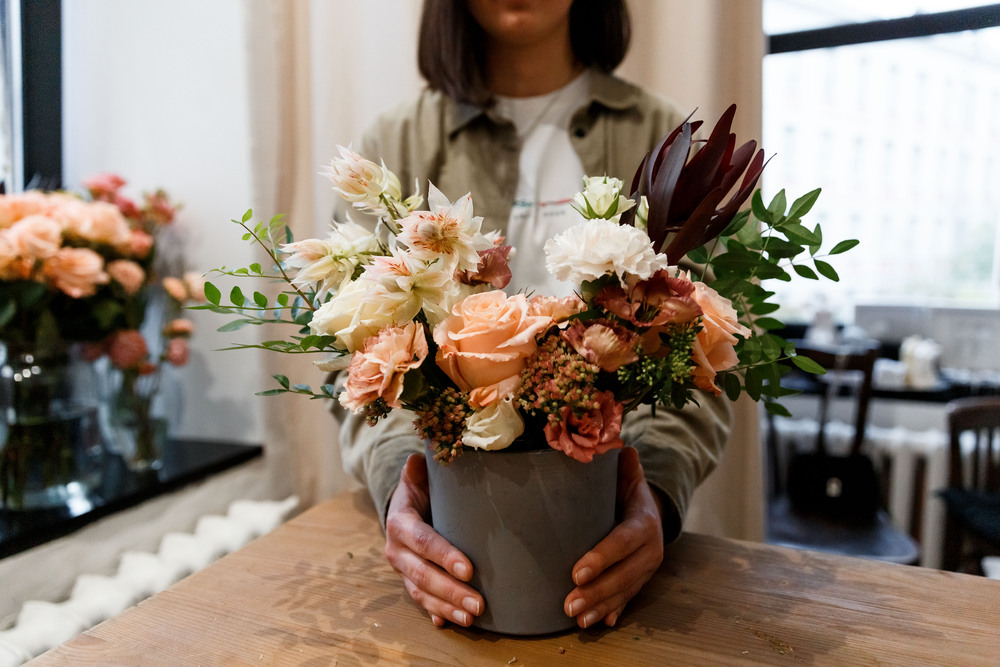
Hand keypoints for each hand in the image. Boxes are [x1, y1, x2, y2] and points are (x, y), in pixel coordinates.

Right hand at [384, 453, 484, 626]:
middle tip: (478, 603)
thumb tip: (416, 460)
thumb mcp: (416, 479)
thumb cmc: (419, 492)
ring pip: (421, 593)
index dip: (444, 556)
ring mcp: (402, 570)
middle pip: (422, 575)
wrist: (402, 510)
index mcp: (400, 524)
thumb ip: (417, 471)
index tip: (468, 569)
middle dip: (450, 591)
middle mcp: (397, 551)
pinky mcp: (410, 582)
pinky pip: (421, 602)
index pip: (424, 542)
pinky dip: (436, 614)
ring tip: (472, 617)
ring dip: (446, 607)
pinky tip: (452, 623)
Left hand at [563, 447, 664, 628]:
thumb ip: (623, 465)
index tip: (577, 571)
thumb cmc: (628, 491)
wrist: (653, 510)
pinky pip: (627, 599)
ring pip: (624, 592)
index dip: (602, 558)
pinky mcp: (640, 581)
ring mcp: (646, 569)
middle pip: (624, 575)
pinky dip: (612, 611)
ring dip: (600, 606)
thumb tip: (621, 447)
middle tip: (569, 603)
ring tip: (576, 618)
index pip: (623, 542)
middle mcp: (650, 549)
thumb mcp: (628, 475)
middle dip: (596, 592)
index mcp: (644, 522)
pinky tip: (597, 623)